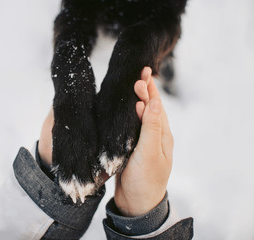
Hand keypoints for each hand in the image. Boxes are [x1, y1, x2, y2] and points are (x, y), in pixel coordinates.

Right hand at [114, 67, 173, 216]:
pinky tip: (123, 110)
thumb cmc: (145, 179)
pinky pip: (133, 127)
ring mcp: (144, 142)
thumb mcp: (149, 152)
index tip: (144, 72)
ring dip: (137, 101)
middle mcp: (155, 136)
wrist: (136, 203)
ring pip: (141, 116)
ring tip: (132, 87)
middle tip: (138, 74)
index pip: (156, 106)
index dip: (150, 89)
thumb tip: (153, 101)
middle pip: (150, 108)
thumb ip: (150, 127)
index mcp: (162, 135)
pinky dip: (129, 115)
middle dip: (145, 91)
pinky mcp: (133, 148)